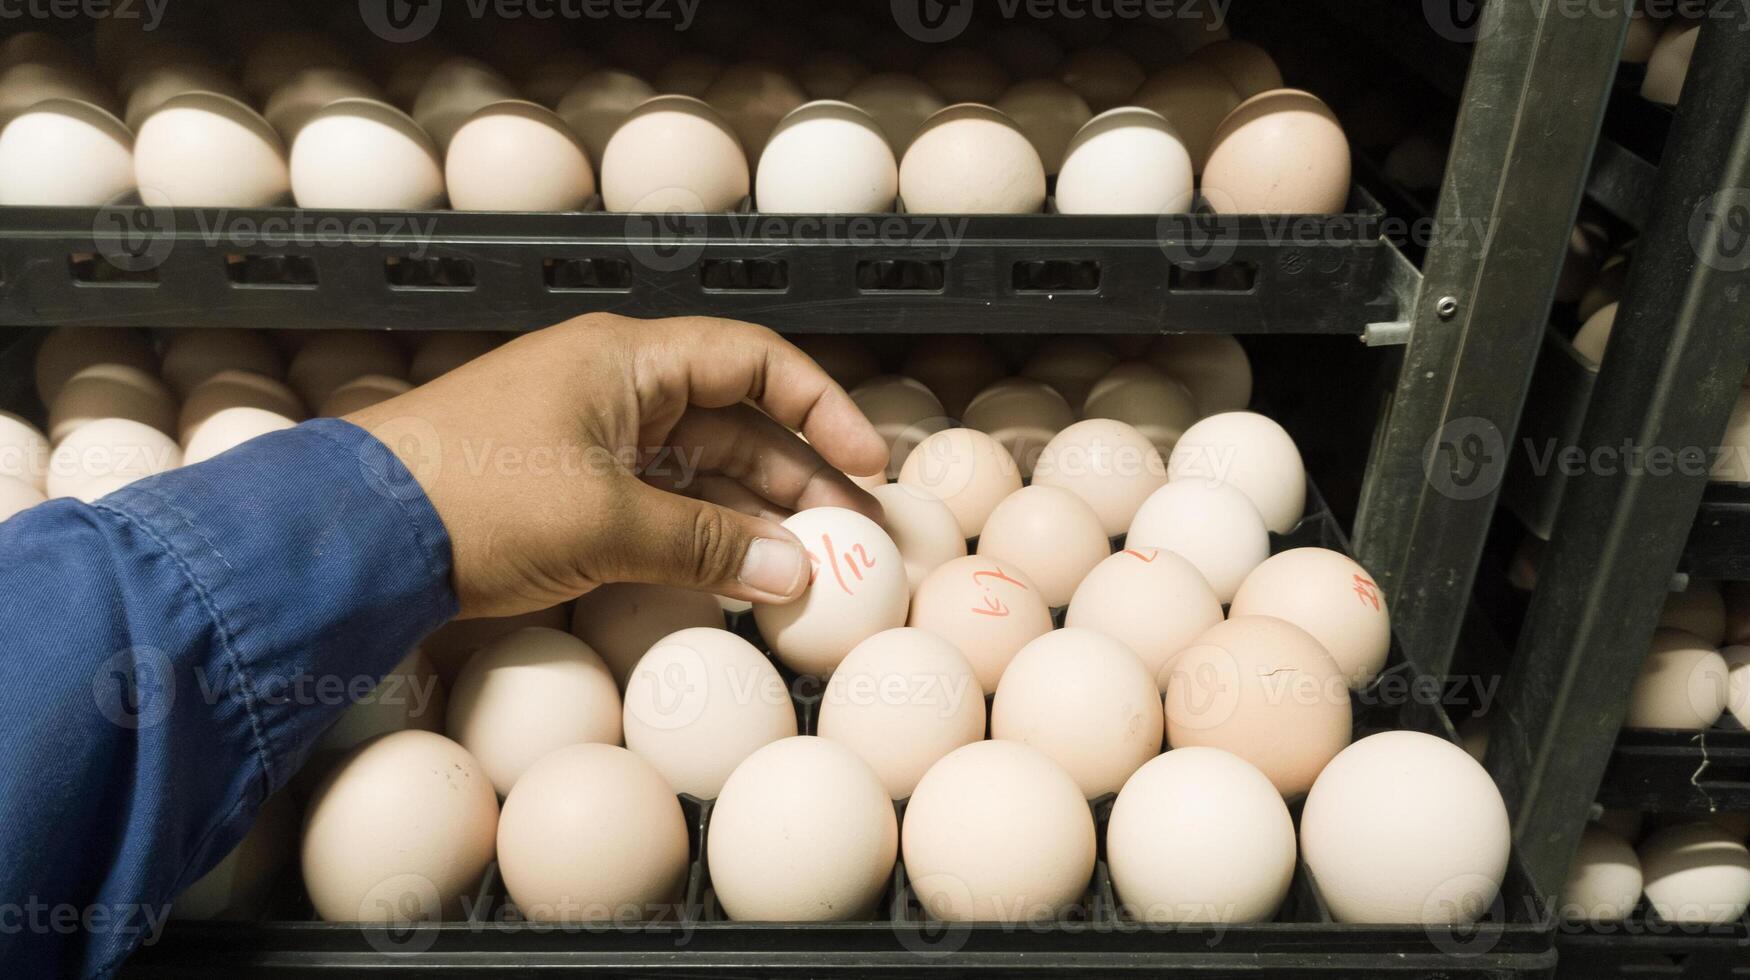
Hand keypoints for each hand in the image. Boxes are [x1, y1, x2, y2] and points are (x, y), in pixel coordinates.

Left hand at [347, 314, 888, 618]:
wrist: (352, 533)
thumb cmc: (475, 497)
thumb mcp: (607, 524)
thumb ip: (710, 547)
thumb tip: (793, 573)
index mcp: (628, 359)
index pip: (754, 361)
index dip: (821, 407)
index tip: (867, 461)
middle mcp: (616, 387)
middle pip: (737, 421)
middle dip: (799, 476)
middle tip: (854, 532)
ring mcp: (589, 438)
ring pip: (700, 469)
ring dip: (753, 516)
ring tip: (809, 565)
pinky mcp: (564, 488)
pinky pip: (656, 503)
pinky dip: (700, 536)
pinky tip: (739, 574)